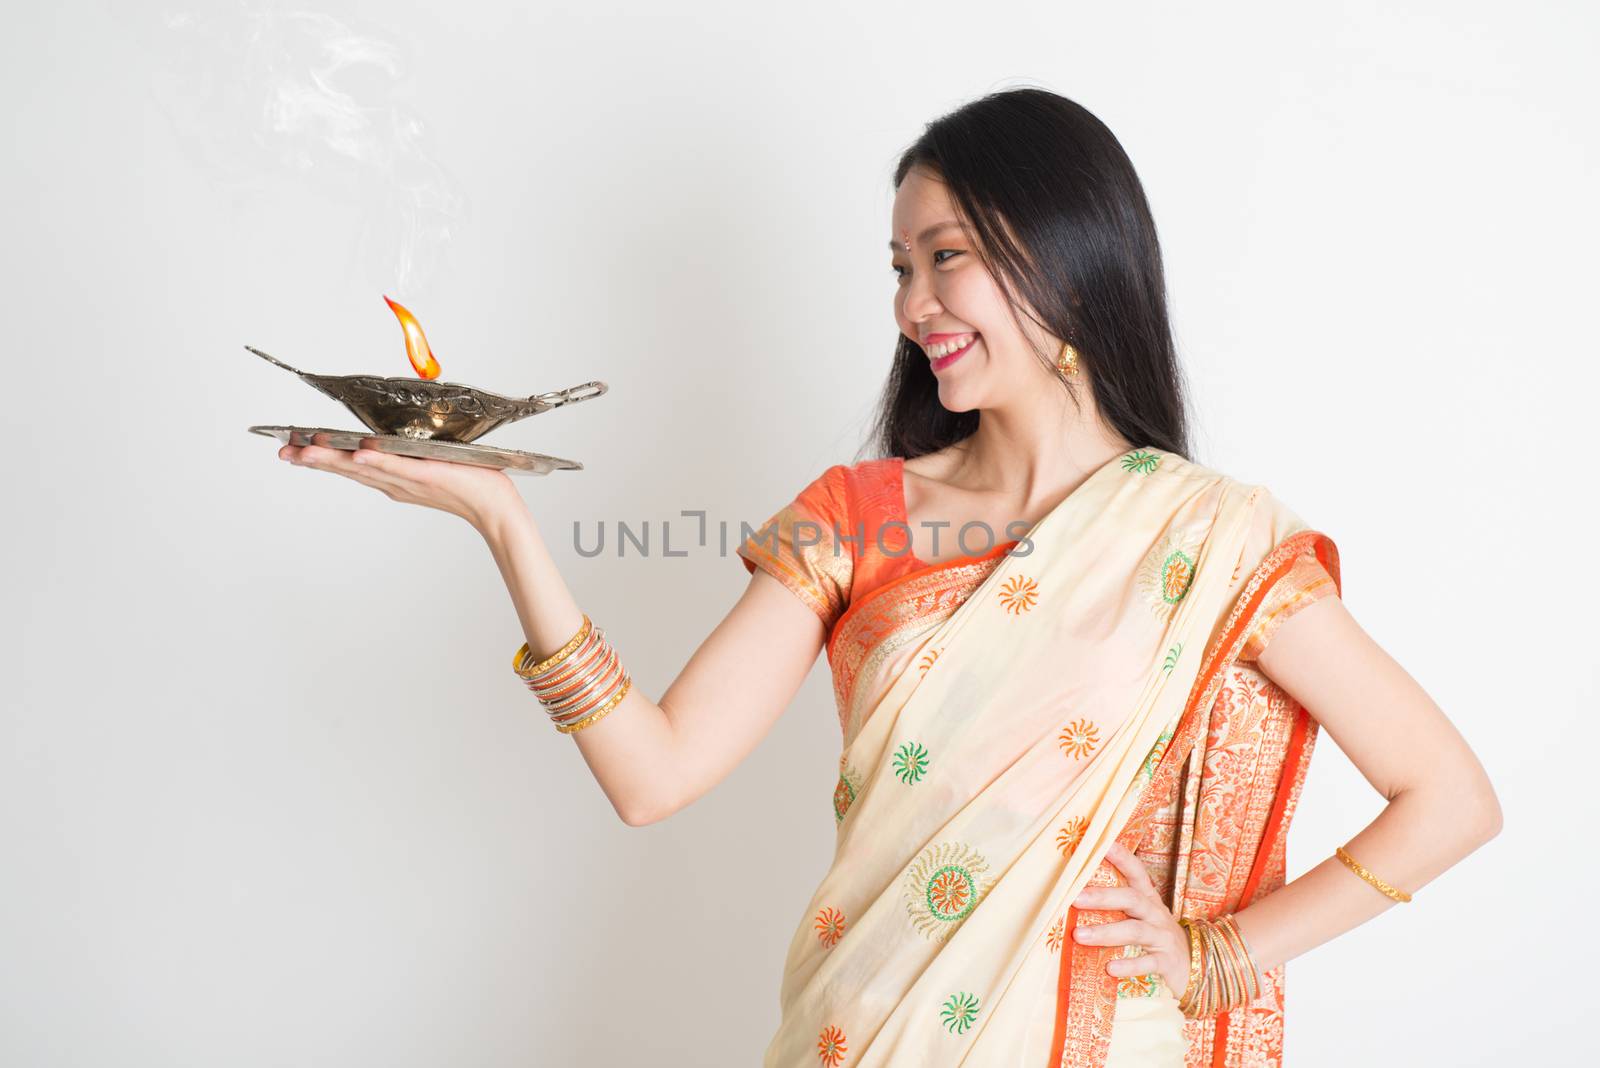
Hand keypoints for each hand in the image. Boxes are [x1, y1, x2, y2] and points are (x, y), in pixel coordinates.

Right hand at [277, 433, 523, 533]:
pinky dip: (377, 462)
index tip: (289, 448)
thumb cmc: (467, 482)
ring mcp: (408, 480)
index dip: (318, 457)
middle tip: (282, 451)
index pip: (348, 466)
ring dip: (334, 460)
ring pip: (364, 469)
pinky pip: (397, 468)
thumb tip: (390, 432)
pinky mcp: (427, 476)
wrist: (495, 507)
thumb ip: (406, 453)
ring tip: (305, 451)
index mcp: (391, 478)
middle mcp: (393, 482)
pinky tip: (357, 454)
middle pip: (346, 469)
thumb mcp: (427, 464)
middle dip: (312, 460)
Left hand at [1070, 841, 1188, 998]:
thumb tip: (1074, 894)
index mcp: (1148, 899)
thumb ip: (1116, 904)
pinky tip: (1110, 968)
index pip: (1136, 872)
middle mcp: (1156, 913)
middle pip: (1131, 899)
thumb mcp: (1140, 916)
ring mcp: (1163, 937)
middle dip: (1103, 897)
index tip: (1102, 844)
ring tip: (1079, 935)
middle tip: (1074, 898)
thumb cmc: (1156, 936)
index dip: (1122, 857)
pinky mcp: (1167, 962)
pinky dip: (1130, 965)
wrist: (1194, 965)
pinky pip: (1148, 962)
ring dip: (1106, 932)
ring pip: (1135, 930)